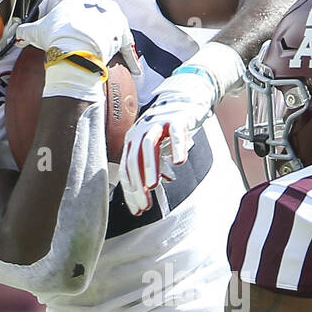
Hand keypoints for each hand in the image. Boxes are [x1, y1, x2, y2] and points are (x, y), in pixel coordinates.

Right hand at [15, 0, 139, 73]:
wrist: (74, 49)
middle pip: (96, 6)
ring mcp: (111, 15)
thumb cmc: (56, 37)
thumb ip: (25, 31)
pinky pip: (126, 43)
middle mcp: (96, 2)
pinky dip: (130, 56)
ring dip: (111, 31)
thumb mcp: (36, 32)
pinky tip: (133, 69)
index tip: (70, 12)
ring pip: (113, 21)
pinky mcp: (122, 31)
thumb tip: (16, 35)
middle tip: (88, 30)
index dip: (71, 5)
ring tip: (107, 43)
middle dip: (93, 16)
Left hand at [120, 71, 218, 214]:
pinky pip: (175, 133)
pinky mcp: (175, 118)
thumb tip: (146, 193)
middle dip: (138, 185)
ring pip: (149, 146)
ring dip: (150, 168)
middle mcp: (140, 131)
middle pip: (134, 160)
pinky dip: (177, 147)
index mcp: (132, 140)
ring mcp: (157, 123)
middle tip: (145, 204)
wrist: (185, 100)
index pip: (126, 169)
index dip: (130, 191)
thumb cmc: (167, 129)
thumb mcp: (154, 148)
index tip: (138, 210)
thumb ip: (148, 167)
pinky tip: (180, 162)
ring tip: (153, 187)